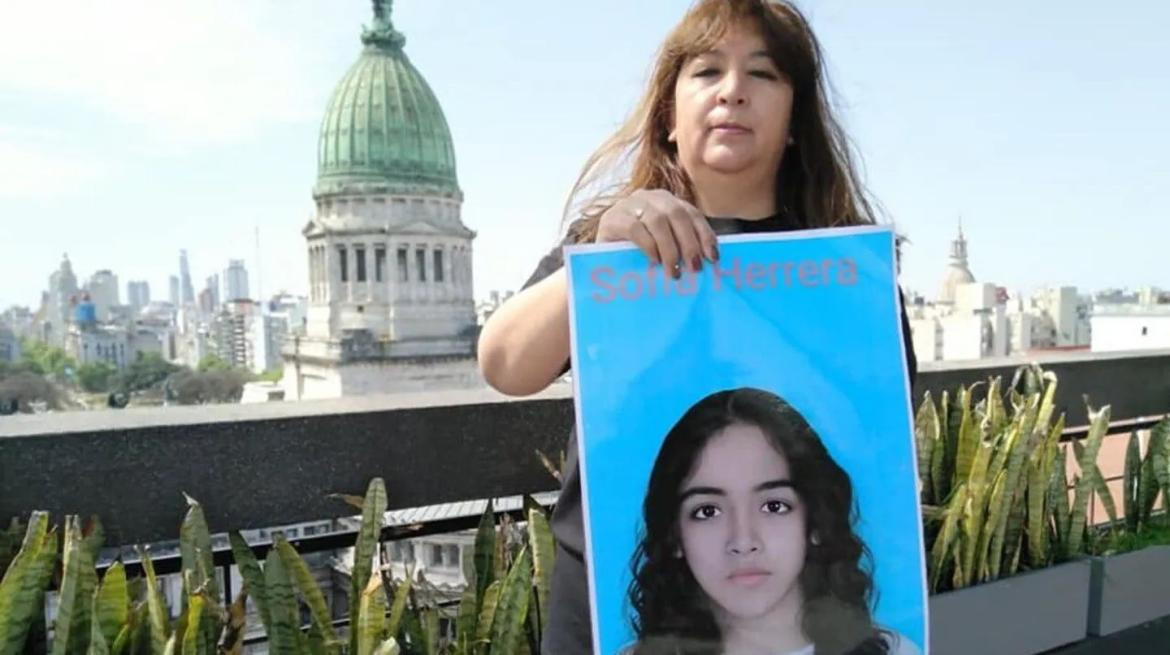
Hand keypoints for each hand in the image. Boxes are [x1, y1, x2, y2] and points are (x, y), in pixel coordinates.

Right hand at [595, 189, 718, 277]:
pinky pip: (636, 229)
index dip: (705, 235)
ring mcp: (630, 204)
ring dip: (670, 248)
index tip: (713, 258)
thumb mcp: (662, 245)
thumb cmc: (636, 253)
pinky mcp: (613, 217)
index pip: (692, 214)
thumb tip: (710, 262)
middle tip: (694, 268)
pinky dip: (649, 246)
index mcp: (667, 201)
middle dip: (689, 243)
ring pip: (658, 221)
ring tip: (673, 271)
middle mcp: (650, 197)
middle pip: (677, 215)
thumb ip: (681, 245)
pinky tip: (654, 261)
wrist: (601, 257)